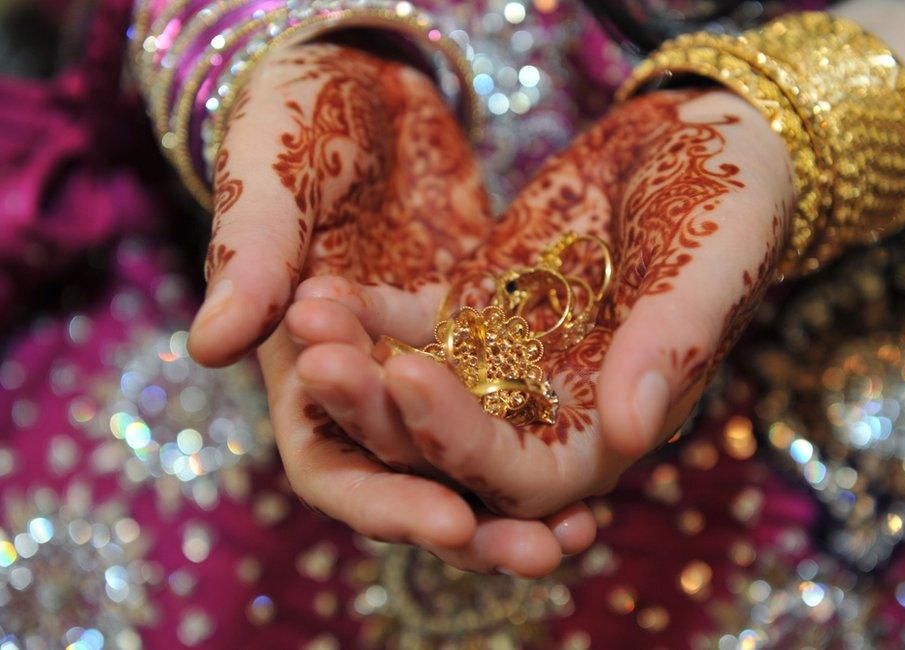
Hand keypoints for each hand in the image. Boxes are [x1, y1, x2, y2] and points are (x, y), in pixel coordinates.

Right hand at [187, 43, 594, 575]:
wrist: (363, 75)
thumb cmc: (295, 116)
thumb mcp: (272, 176)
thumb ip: (252, 256)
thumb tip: (209, 347)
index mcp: (294, 365)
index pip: (331, 464)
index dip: (386, 503)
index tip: (450, 523)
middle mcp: (361, 381)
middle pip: (409, 478)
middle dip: (470, 521)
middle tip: (539, 554)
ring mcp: (421, 356)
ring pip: (466, 449)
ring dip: (516, 494)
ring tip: (580, 530)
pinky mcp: (473, 328)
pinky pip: (510, 388)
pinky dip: (544, 420)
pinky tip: (609, 445)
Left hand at [289, 88, 793, 518]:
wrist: (700, 136)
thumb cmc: (730, 200)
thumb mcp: (709, 263)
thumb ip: (672, 344)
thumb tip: (633, 431)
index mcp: (614, 426)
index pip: (528, 480)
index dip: (466, 445)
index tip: (410, 375)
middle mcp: (551, 411)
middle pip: (452, 450)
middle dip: (385, 416)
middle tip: (320, 365)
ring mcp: (509, 363)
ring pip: (419, 392)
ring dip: (359, 367)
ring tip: (305, 322)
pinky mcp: (479, 312)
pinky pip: (413, 329)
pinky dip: (368, 315)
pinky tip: (319, 290)